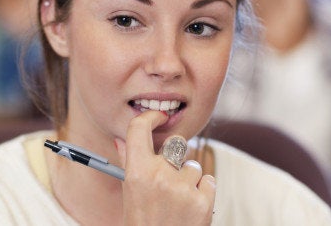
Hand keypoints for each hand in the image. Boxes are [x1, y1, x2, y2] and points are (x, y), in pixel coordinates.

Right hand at [115, 110, 215, 224]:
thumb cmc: (143, 220)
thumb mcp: (130, 192)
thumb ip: (129, 162)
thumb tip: (122, 139)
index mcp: (136, 172)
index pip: (138, 129)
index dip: (150, 117)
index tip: (158, 116)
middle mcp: (158, 177)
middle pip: (176, 144)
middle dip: (175, 158)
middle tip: (168, 180)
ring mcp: (182, 189)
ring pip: (194, 165)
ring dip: (189, 178)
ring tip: (178, 200)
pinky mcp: (203, 201)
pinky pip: (208, 179)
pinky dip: (203, 191)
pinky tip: (190, 206)